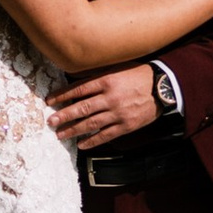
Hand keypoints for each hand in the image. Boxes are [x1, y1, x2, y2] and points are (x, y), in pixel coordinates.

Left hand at [47, 62, 162, 152]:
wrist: (162, 87)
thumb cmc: (139, 74)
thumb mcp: (118, 68)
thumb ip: (99, 74)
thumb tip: (77, 79)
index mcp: (107, 80)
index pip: (79, 89)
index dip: (62, 95)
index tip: (50, 101)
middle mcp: (110, 97)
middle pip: (82, 108)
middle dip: (64, 115)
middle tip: (51, 121)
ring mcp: (118, 113)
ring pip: (91, 123)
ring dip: (73, 130)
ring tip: (60, 134)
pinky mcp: (126, 126)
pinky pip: (106, 135)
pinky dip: (92, 141)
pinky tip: (81, 144)